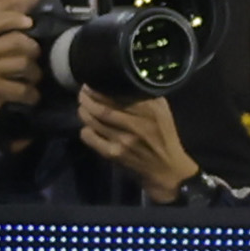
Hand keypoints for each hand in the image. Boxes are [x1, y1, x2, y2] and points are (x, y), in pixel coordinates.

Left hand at [78, 87, 197, 198]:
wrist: (166, 168)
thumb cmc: (164, 136)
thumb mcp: (163, 113)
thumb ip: (147, 97)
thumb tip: (126, 82)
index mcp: (150, 111)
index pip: (118, 94)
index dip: (99, 88)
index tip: (91, 83)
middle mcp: (136, 124)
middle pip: (101, 107)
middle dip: (87, 98)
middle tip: (83, 93)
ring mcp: (122, 140)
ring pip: (92, 120)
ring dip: (83, 111)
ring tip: (83, 107)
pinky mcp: (113, 153)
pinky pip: (89, 136)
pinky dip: (85, 129)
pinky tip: (89, 127)